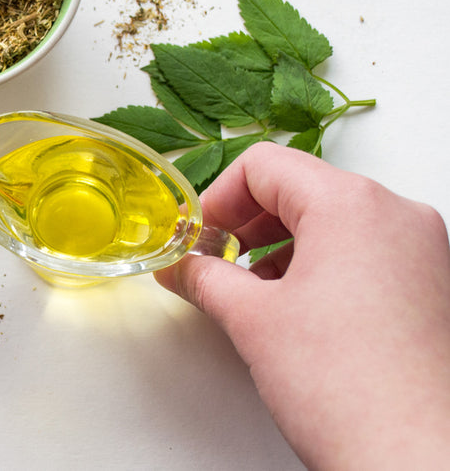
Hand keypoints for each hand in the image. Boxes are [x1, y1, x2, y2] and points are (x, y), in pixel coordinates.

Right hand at [154, 142, 449, 468]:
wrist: (420, 459)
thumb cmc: (353, 391)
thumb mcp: (252, 320)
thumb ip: (205, 278)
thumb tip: (183, 267)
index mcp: (353, 204)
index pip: (266, 166)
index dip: (217, 198)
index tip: (198, 236)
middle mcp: (398, 215)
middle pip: (303, 187)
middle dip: (249, 222)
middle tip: (214, 260)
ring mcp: (425, 251)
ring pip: (336, 221)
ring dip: (284, 247)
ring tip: (252, 294)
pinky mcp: (434, 287)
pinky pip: (368, 253)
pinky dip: (324, 268)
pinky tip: (298, 313)